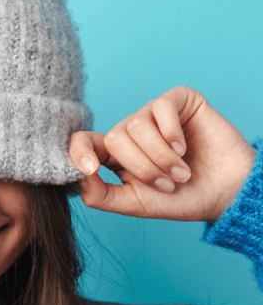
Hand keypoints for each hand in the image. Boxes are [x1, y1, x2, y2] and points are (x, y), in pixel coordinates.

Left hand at [68, 86, 257, 222]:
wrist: (226, 193)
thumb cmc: (181, 199)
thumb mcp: (137, 204)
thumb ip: (103, 196)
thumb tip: (80, 179)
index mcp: (115, 155)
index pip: (82, 142)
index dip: (79, 152)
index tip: (90, 169)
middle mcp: (130, 131)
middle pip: (114, 137)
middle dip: (142, 167)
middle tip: (168, 184)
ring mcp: (152, 114)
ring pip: (136, 126)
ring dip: (161, 157)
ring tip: (181, 173)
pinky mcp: (176, 101)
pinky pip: (161, 107)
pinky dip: (172, 134)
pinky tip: (185, 147)